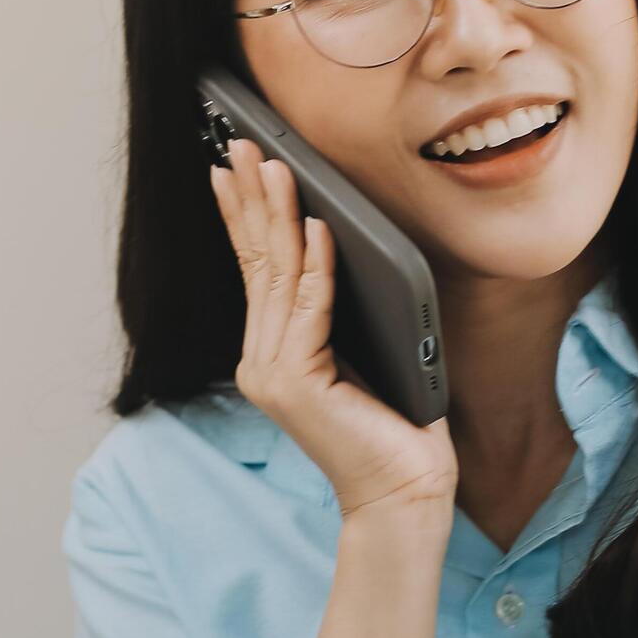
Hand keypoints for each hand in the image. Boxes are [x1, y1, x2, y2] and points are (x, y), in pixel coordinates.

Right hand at [211, 138, 456, 519]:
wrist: (404, 491)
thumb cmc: (395, 426)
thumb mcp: (364, 351)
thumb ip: (335, 308)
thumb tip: (329, 236)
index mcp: (273, 353)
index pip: (256, 269)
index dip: (243, 214)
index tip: (233, 166)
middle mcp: (261, 362)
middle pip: (257, 263)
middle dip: (249, 198)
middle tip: (239, 145)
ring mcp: (272, 374)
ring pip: (277, 278)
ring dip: (277, 215)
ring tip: (272, 166)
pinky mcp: (297, 384)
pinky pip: (310, 309)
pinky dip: (318, 266)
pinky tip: (319, 226)